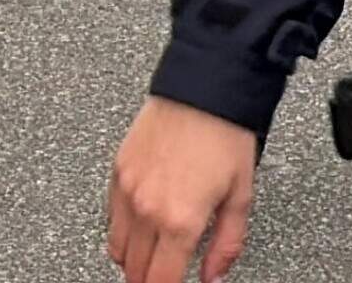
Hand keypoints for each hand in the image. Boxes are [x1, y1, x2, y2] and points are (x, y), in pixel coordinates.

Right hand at [108, 98, 259, 282]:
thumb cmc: (226, 134)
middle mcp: (148, 208)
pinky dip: (123, 232)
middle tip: (165, 275)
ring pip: (117, 249)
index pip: (160, 281)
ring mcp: (128, 189)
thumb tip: (214, 275)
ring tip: (153, 255)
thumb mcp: (241, 195)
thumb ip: (227, 244)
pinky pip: (110, 218)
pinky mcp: (117, 171)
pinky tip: (142, 226)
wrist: (203, 87)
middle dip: (150, 281)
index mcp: (181, 219)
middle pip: (135, 271)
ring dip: (133, 260)